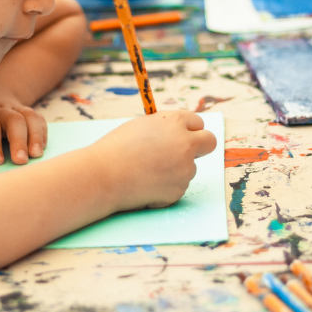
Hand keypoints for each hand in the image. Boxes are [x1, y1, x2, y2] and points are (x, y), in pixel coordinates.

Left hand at [0, 80, 47, 165]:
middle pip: (13, 119)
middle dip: (19, 141)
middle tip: (21, 161)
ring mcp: (14, 107)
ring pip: (29, 117)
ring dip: (35, 137)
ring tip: (37, 156)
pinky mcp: (26, 110)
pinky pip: (38, 119)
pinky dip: (42, 133)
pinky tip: (42, 149)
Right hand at [91, 111, 216, 211]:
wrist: (103, 176)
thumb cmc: (115, 149)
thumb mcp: (140, 127)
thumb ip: (164, 129)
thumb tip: (178, 134)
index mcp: (174, 123)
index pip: (197, 122)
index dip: (189, 129)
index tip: (184, 134)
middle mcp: (185, 144)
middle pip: (209, 142)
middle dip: (201, 146)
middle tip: (185, 152)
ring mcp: (185, 169)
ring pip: (189, 168)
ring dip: (174, 170)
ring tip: (145, 171)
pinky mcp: (179, 190)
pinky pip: (177, 186)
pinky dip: (164, 187)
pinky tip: (144, 184)